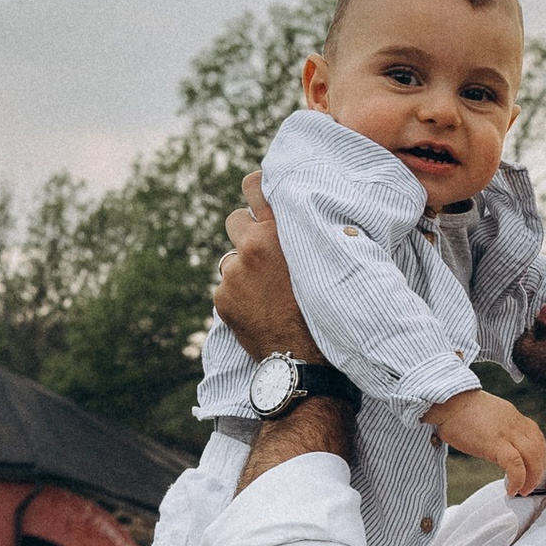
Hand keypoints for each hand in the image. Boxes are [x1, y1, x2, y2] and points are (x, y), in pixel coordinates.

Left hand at [212, 170, 317, 363]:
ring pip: (232, 259)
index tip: (257, 193)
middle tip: (262, 251)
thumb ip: (303, 235)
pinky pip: (226, 288)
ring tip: (267, 292)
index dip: (254, 188)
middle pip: (234, 219)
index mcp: (278, 231)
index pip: (253, 186)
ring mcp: (233, 273)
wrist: (305, 358)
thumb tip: (301, 216)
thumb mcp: (321, 262)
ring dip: (244, 269)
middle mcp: (251, 246)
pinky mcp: (222, 298)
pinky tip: (259, 311)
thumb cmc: (324, 308)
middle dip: (245, 232)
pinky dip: (238, 297)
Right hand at [429, 385, 545, 499]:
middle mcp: (514, 423)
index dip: (538, 457)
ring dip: (531, 477)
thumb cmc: (458, 410)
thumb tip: (497, 446)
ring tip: (522, 491)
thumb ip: (498, 429)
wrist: (446, 401)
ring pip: (532, 456)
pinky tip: (511, 489)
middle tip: (529, 486)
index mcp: (513, 416)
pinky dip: (517, 479)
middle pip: (539, 448)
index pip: (536, 437)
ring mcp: (506, 433)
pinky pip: (515, 464)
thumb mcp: (487, 416)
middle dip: (538, 470)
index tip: (531, 471)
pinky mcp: (494, 443)